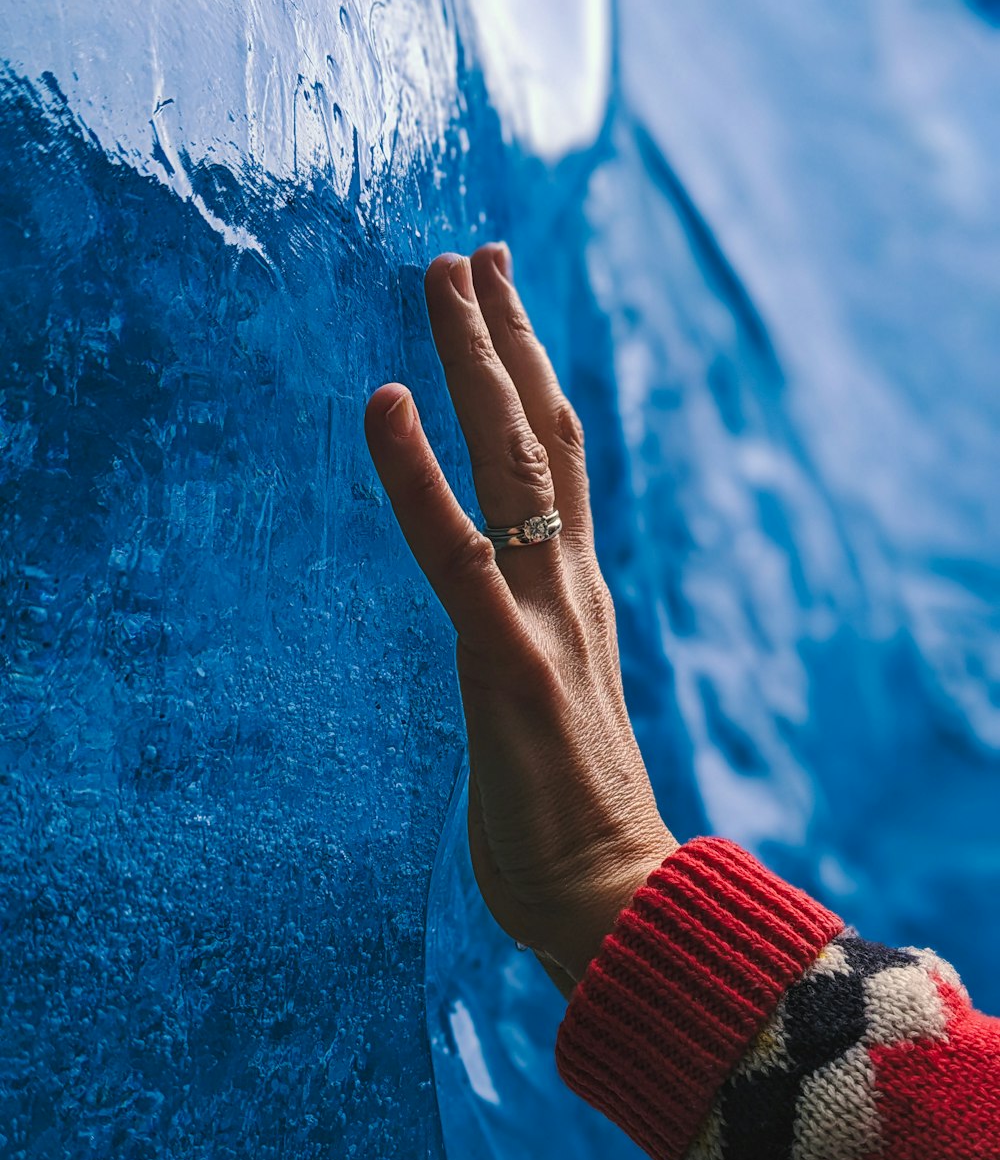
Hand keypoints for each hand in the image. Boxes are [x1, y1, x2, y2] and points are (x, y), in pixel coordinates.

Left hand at [364, 245, 677, 994]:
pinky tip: (385, 400)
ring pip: (515, 462)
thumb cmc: (577, 828)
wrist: (615, 904)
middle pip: (545, 437)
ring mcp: (544, 621)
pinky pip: (452, 548)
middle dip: (507, 340)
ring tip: (445, 277)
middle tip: (474, 255)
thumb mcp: (554, 718)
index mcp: (577, 605)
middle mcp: (569, 592)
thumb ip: (534, 662)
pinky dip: (415, 473)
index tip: (504, 320)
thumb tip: (500, 651)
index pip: (562, 470)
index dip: (532, 387)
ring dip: (477, 362)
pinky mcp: (509, 664)